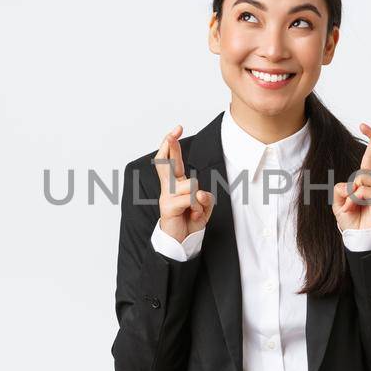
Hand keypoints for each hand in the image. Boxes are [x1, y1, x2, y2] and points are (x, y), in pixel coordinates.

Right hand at [153, 125, 214, 243]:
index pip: (172, 160)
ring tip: (194, 210)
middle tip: (172, 132)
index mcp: (176, 183)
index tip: (176, 129)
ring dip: (198, 198)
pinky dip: (197, 208)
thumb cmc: (190, 220)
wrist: (181, 242)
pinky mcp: (168, 206)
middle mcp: (169, 187)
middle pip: (167, 162)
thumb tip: (199, 193)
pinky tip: (192, 215)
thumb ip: (204, 197)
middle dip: (170, 146)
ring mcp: (167, 196)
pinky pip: (191, 199)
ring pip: (192, 184)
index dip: (173, 145)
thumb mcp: (202, 206)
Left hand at [333, 123, 370, 231]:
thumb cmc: (351, 219)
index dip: (370, 140)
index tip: (364, 125)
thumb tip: (352, 185)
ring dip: (352, 190)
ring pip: (364, 176)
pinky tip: (355, 207)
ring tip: (351, 204)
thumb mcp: (339, 201)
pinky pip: (364, 189)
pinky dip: (355, 198)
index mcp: (366, 180)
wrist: (359, 238)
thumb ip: (340, 189)